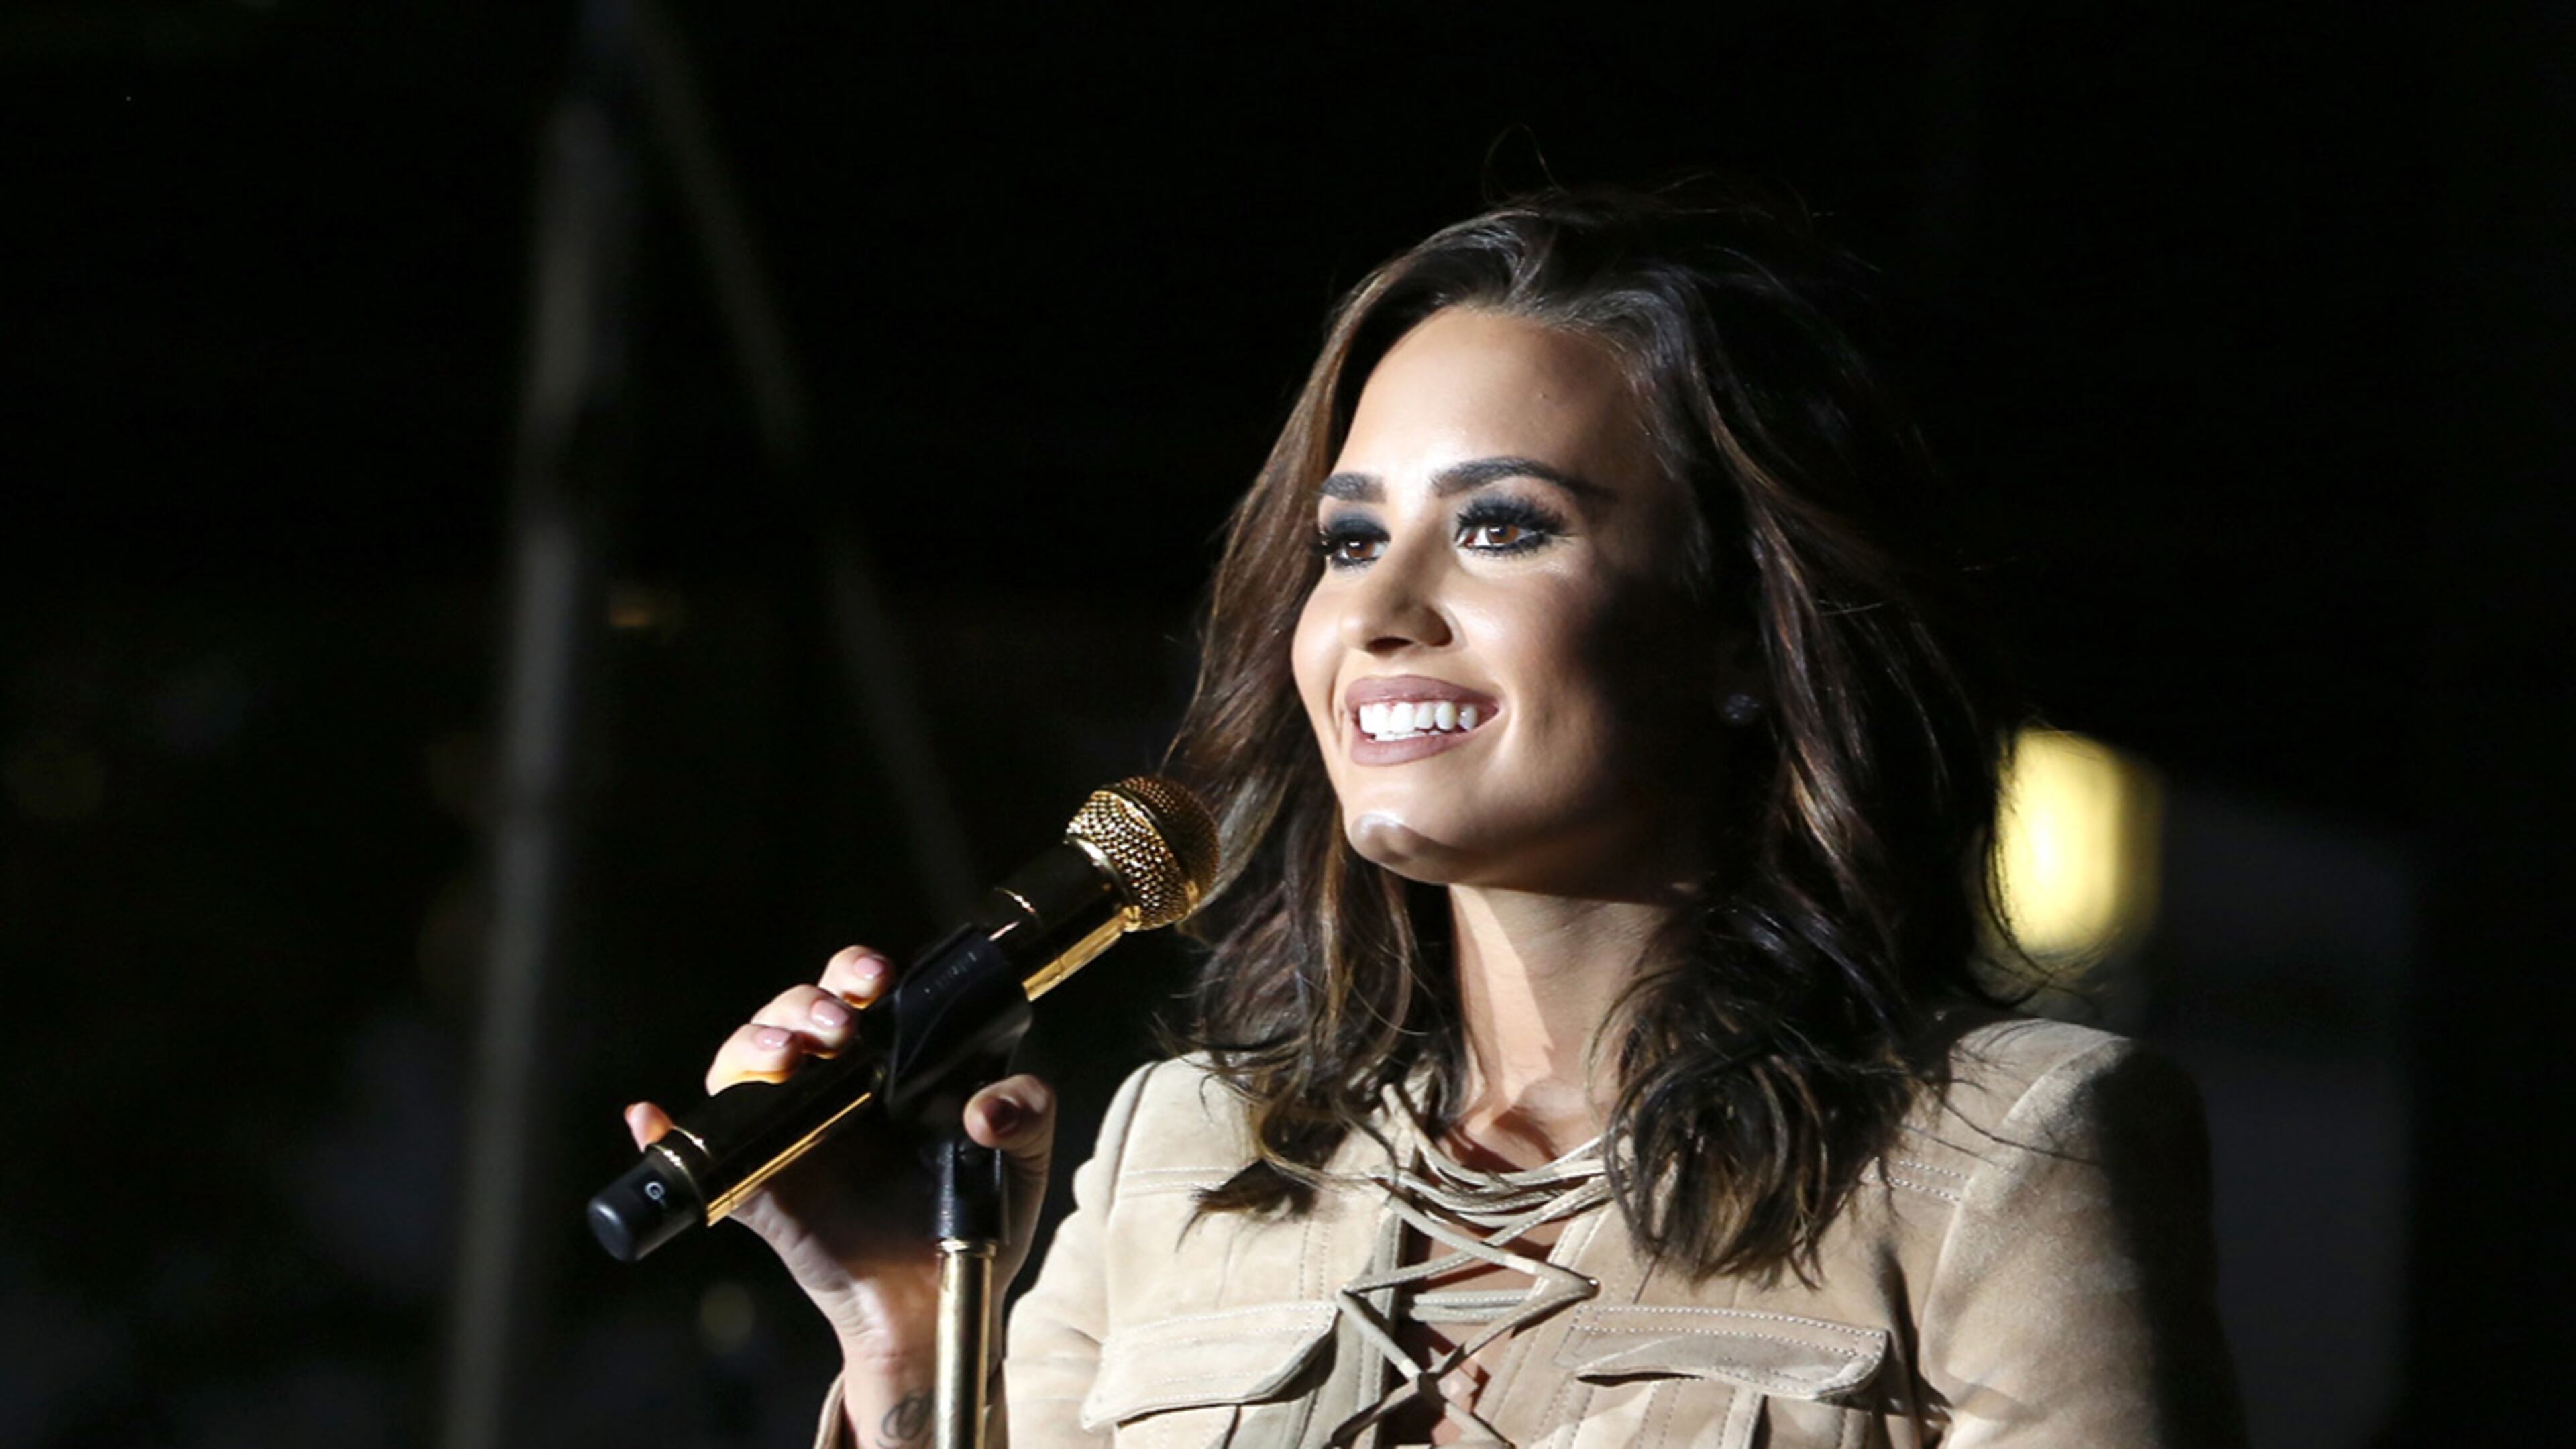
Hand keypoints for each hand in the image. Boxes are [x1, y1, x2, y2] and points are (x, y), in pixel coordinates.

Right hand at [622, 946, 1056, 1383]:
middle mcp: (830, 1085)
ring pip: (743, 1066)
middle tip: (836, 1030)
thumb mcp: (1023, 1159)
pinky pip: (702, 1152)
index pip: (855, 992)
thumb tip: (986, 1107)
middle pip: (790, 1014)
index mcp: (887, 1062)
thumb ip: (1028, 1112)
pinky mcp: (757, 1186)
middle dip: (803, 1006)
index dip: (855, 973)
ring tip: (784, 1061)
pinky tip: (647, 1114)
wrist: (938, 1305)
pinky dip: (664, 1130)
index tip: (875, 983)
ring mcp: (788, 1132)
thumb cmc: (975, 1221)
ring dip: (750, 1047)